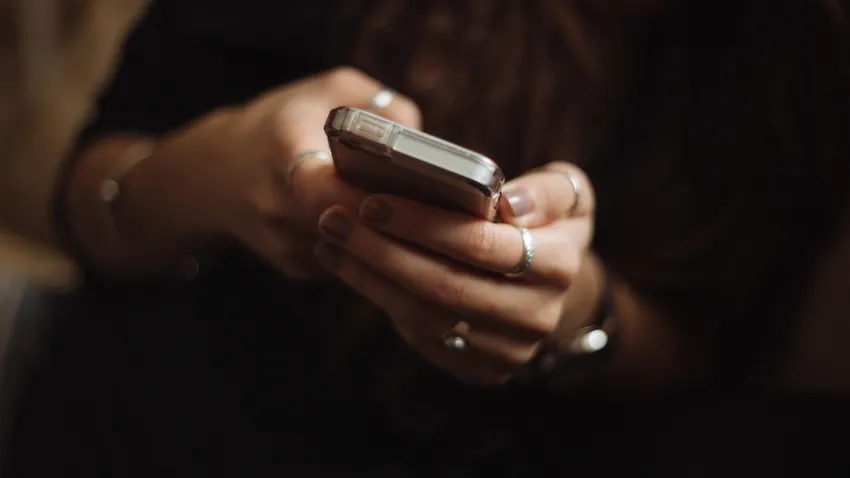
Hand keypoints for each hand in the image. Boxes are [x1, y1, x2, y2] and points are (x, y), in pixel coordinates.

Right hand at [152, 67, 420, 279]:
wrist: (218, 173)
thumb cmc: (285, 122)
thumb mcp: (329, 89)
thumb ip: (378, 105)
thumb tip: (423, 143)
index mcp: (281, 149)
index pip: (326, 187)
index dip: (370, 195)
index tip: (409, 189)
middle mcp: (276, 203)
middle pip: (350, 225)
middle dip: (393, 219)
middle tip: (436, 208)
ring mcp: (284, 243)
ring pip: (354, 250)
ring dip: (387, 238)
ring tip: (422, 218)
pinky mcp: (295, 268)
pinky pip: (347, 263)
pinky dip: (371, 249)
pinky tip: (387, 229)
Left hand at [314, 162, 596, 385]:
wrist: (549, 288)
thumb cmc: (545, 225)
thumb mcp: (567, 195)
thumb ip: (547, 191)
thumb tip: (508, 204)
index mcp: (559, 265)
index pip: (481, 244)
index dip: (422, 224)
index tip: (372, 201)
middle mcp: (537, 315)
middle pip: (444, 285)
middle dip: (381, 250)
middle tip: (334, 218)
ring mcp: (507, 350)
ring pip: (425, 315)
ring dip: (368, 276)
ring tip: (331, 239)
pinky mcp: (480, 369)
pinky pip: (420, 336)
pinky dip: (378, 298)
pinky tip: (348, 266)